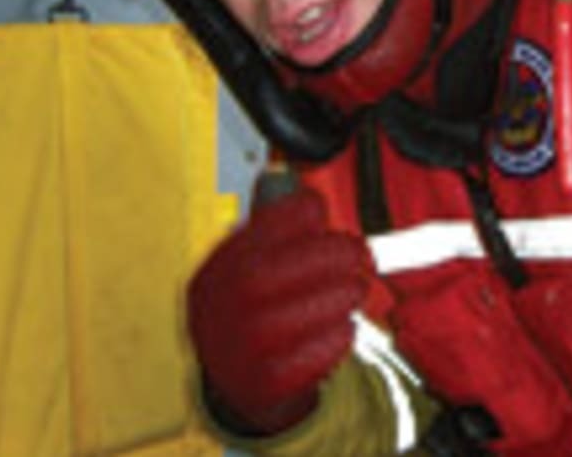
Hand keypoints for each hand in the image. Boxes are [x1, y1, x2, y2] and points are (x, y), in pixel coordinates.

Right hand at [187, 180, 371, 433]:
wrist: (239, 384)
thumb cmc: (256, 313)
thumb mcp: (251, 267)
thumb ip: (272, 230)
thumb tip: (294, 186)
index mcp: (214, 274)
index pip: (242, 238)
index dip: (286, 215)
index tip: (319, 209)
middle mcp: (214, 313)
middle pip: (262, 276)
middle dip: (322, 256)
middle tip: (357, 252)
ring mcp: (232, 352)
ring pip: (282, 320)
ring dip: (334, 295)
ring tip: (356, 288)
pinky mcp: (260, 385)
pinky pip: (299, 362)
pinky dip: (331, 339)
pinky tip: (345, 326)